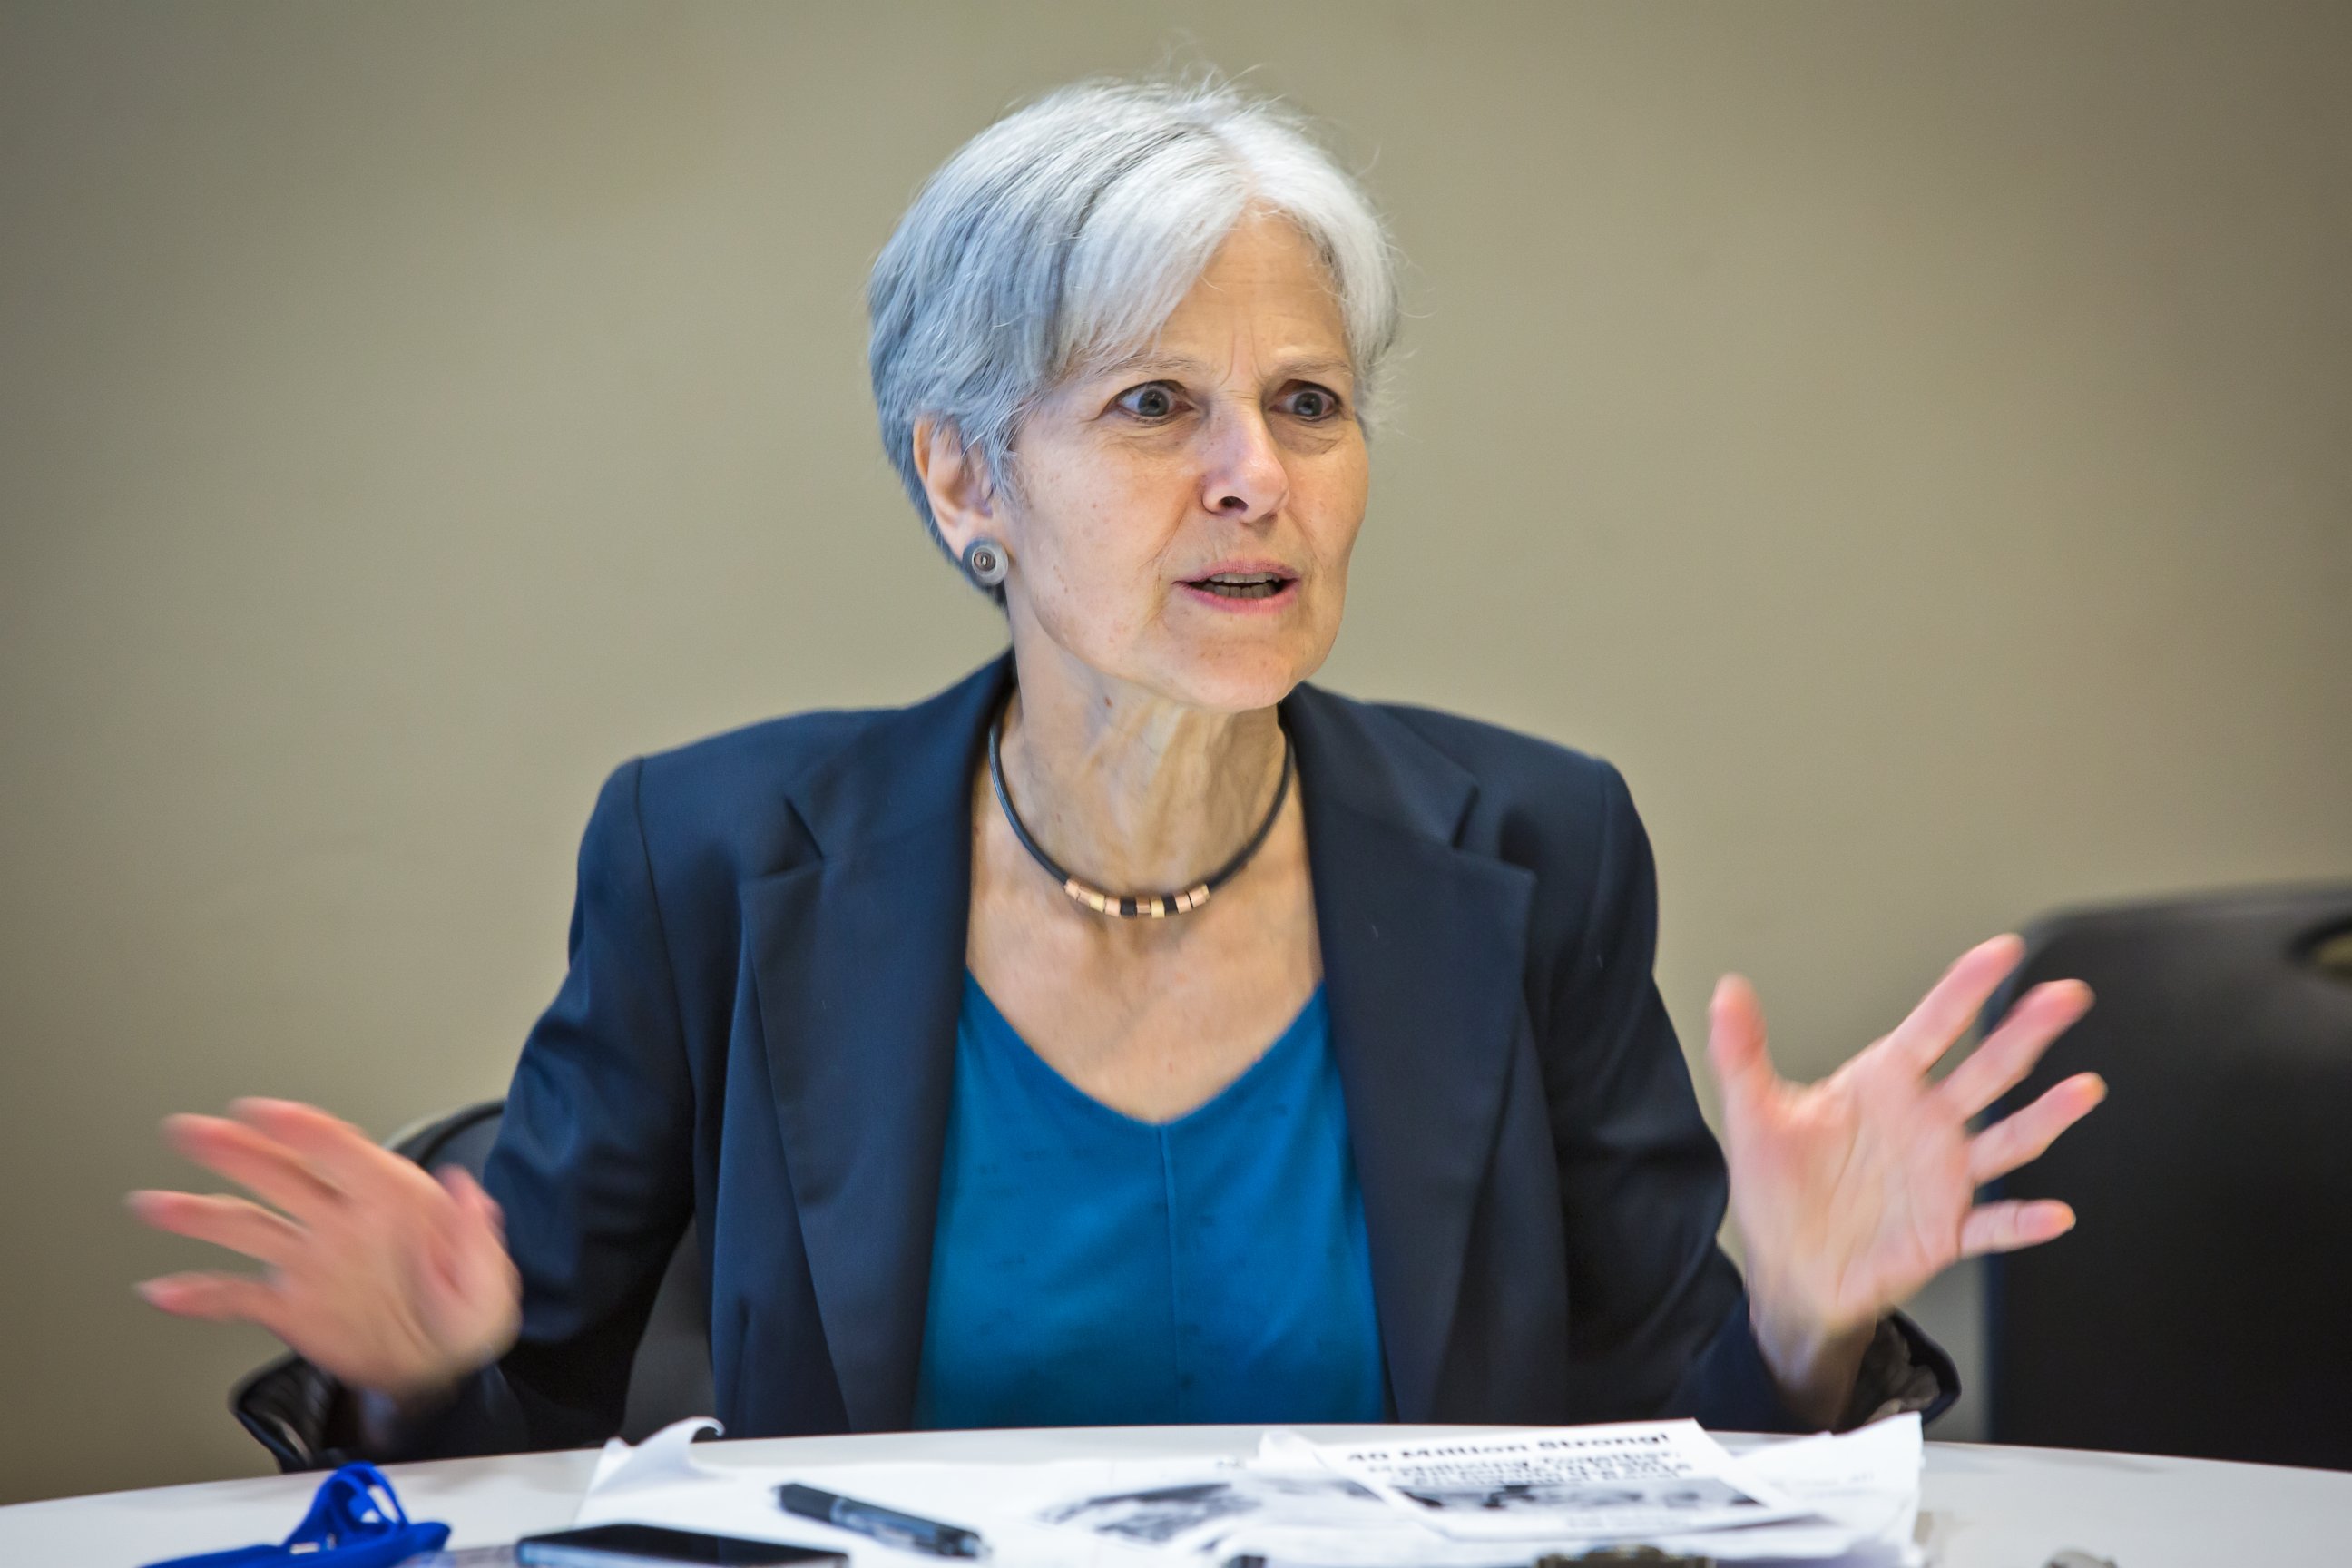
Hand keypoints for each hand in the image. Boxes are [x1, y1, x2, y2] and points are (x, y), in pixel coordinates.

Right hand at [130, 1097, 521, 1405]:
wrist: (440, 1368)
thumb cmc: (467, 1314)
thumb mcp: (490, 1283)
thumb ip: (477, 1239)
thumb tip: (469, 1192)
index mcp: (392, 1201)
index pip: (343, 1153)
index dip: (303, 1130)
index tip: (263, 1112)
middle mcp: (341, 1222)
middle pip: (281, 1174)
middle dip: (236, 1150)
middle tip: (192, 1131)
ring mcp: (311, 1261)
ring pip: (246, 1227)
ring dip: (199, 1213)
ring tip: (156, 1204)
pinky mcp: (290, 1305)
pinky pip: (236, 1296)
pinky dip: (198, 1295)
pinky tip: (164, 1291)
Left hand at [1704, 934, 2105, 1422]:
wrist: (1789, 1273)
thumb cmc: (1778, 1192)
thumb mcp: (1753, 1116)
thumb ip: (1741, 1052)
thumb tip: (1726, 992)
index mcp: (1883, 1086)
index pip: (1933, 1026)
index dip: (1966, 989)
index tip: (2002, 952)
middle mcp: (1925, 1123)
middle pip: (1988, 1069)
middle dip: (2026, 1031)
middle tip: (2064, 996)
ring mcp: (1944, 1175)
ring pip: (2008, 1139)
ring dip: (2046, 1116)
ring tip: (2081, 1090)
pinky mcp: (1948, 1230)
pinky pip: (1995, 1225)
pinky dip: (2023, 1221)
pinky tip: (2052, 1213)